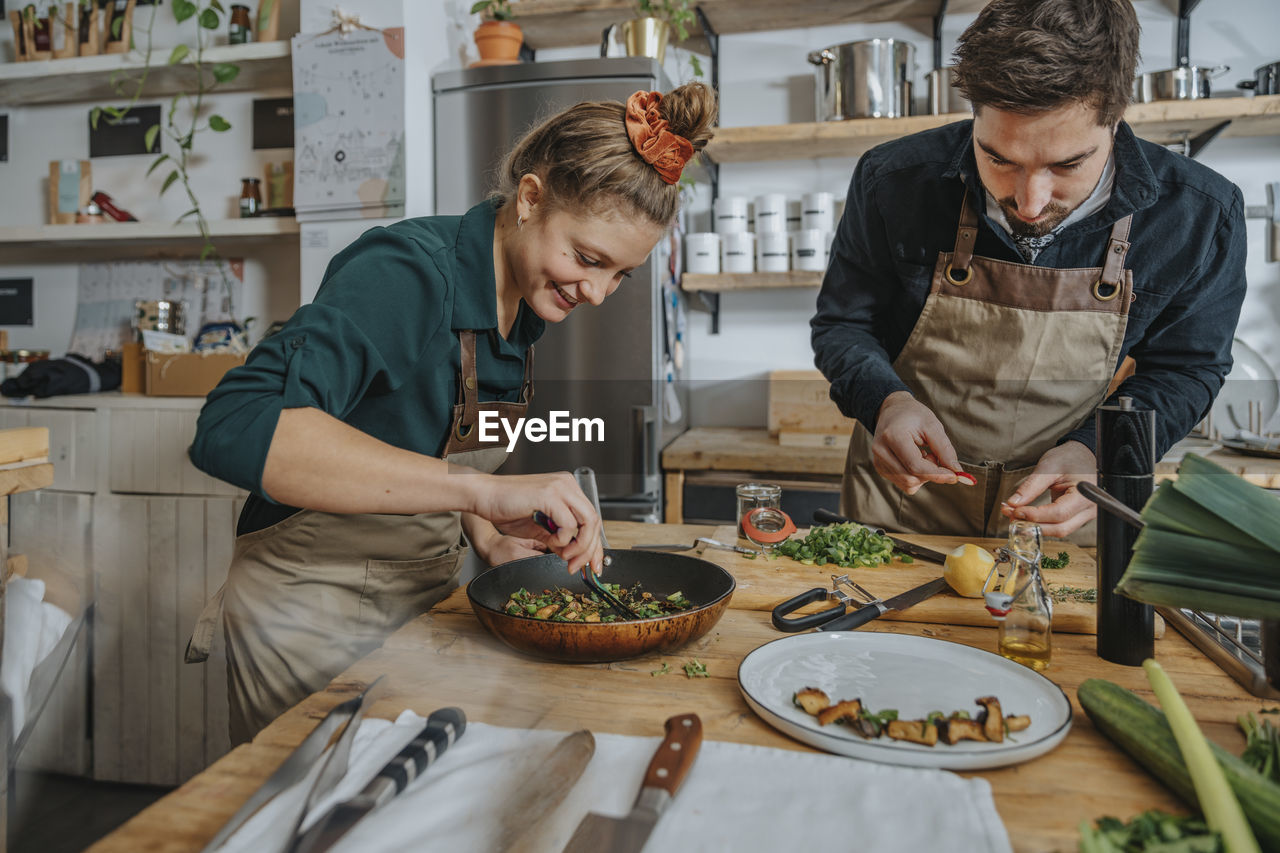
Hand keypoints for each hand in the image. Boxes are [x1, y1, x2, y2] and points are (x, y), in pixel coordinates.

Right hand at [466, 470, 604, 574]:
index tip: (593, 565)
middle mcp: (567, 484)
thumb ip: (559, 538)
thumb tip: (575, 555)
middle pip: (594, 520)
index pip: (592, 518)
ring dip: (580, 546)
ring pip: (588, 521)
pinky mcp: (548, 495)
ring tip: (565, 557)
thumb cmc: (505, 508)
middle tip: (579, 567)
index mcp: (567, 488)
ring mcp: (559, 487)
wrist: (483, 496)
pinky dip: (564, 539)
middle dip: (590, 549)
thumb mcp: (538, 528)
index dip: (595, 545)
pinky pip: (568, 524)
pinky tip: (552, 542)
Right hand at [871, 392, 968, 494]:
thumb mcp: (932, 426)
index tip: (955, 476)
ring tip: (923, 454)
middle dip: (930, 473)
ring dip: (923, 475)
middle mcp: (881, 451)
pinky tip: (915, 460)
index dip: (937, 474)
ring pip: (908, 484)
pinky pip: (904, 484)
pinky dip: (916, 476)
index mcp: (893, 436)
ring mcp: (878, 461)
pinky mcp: (880, 468)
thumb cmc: (913, 416)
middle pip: (911, 478)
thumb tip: (956, 471)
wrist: (893, 410)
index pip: (915, 466)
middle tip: (934, 454)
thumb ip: (944, 449)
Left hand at [1000, 441, 1096, 537]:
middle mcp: (1089, 509)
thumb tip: (1013, 503)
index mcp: (1085, 494)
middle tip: (1010, 514)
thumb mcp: (1047, 467)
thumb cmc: (1068, 458)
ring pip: (1058, 530)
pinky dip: (1040, 523)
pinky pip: (1058, 526)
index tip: (1015, 511)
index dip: (1035, 516)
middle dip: (1032, 525)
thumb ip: (1031, 486)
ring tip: (1014, 514)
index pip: (1059, 513)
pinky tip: (1025, 515)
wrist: (1080, 455)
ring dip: (1034, 526)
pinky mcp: (1077, 517)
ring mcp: (1085, 515)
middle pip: (1059, 528)